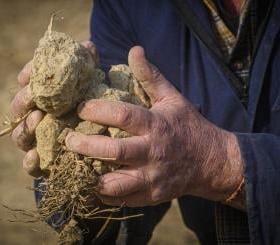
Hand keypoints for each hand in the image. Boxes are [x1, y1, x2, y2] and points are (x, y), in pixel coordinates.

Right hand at [10, 41, 98, 176]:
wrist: (103, 141)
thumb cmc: (94, 108)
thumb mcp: (93, 86)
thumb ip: (88, 66)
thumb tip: (88, 46)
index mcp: (45, 98)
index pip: (29, 83)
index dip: (27, 77)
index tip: (27, 75)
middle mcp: (37, 119)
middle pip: (19, 109)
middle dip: (22, 101)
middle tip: (32, 96)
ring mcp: (38, 142)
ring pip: (20, 136)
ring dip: (24, 128)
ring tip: (36, 119)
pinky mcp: (45, 164)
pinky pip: (31, 167)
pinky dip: (29, 162)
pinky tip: (35, 155)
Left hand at [65, 46, 244, 206]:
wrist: (210, 161)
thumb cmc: (187, 126)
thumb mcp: (172, 98)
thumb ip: (150, 76)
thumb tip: (134, 49)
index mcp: (156, 125)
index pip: (122, 116)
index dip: (97, 110)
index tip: (80, 108)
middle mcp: (152, 152)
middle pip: (113, 151)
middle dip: (85, 145)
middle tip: (68, 140)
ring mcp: (152, 177)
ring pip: (115, 183)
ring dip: (92, 176)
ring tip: (77, 166)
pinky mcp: (152, 195)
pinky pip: (122, 199)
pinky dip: (105, 194)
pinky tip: (94, 184)